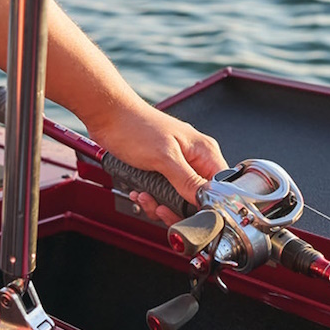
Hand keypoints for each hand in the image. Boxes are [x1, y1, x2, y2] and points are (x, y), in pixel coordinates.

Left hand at [85, 100, 227, 225]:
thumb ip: (187, 180)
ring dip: (159, 203)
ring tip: (145, 196)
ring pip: (178, 199)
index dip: (207, 203)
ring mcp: (177, 166)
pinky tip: (139, 192)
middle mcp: (194, 159)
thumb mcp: (165, 157)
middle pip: (198, 198)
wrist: (109, 117)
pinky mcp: (161, 171)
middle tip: (161, 207)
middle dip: (176, 207)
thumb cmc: (136, 125)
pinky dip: (150, 197)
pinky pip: (162, 194)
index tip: (189, 212)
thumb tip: (206, 199)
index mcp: (204, 152)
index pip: (220, 186)